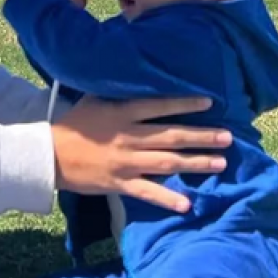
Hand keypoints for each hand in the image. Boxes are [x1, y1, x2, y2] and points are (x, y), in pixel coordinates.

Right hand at [50, 96, 230, 212]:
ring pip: (167, 162)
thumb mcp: (95, 97)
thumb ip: (119, 89)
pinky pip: (148, 193)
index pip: (159, 106)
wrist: (49, 155)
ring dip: (196, 163)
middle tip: (228, 137)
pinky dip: (168, 199)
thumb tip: (139, 73)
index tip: (210, 101)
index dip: (185, 103)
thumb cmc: (75, 124)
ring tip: (221, 163)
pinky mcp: (119, 183)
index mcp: (122, 113)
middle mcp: (128, 137)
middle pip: (172, 136)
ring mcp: (125, 162)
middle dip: (202, 137)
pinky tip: (188, 204)